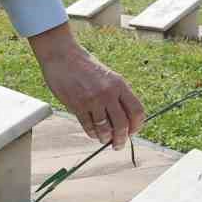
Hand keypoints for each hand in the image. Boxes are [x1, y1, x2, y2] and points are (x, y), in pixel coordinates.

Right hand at [28, 23, 145, 148]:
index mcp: (120, 84)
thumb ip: (118, 96)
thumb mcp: (108, 77)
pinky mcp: (78, 105)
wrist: (63, 56)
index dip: (137, 126)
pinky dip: (92, 134)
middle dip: (122, 139)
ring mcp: (93, 100)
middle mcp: (109, 93)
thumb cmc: (86, 68)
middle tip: (118, 144)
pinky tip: (93, 133)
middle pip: (123, 124)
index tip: (132, 132)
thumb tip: (125, 121)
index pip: (137, 111)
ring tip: (104, 139)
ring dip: (106, 139)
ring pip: (105, 129)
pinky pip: (89, 127)